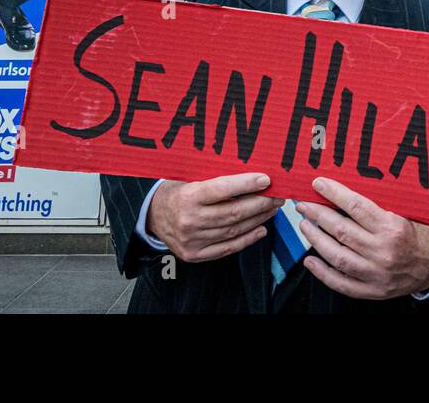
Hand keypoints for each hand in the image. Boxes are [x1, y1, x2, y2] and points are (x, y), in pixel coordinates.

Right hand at [147, 174, 281, 262]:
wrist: (151, 215)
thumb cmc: (176, 192)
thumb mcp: (189, 178)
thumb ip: (215, 177)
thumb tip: (250, 173)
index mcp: (187, 197)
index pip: (222, 189)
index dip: (247, 184)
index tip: (266, 180)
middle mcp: (189, 220)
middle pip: (234, 212)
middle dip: (260, 203)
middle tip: (277, 195)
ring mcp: (192, 240)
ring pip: (234, 230)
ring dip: (258, 219)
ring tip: (271, 208)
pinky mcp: (194, 254)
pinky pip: (227, 248)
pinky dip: (247, 239)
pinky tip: (261, 228)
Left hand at [295, 177, 428, 300]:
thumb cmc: (415, 236)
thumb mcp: (403, 213)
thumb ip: (376, 205)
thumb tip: (342, 191)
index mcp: (392, 227)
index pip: (356, 206)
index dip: (333, 193)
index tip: (318, 184)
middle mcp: (383, 250)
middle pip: (341, 230)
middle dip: (317, 214)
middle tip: (304, 204)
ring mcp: (376, 273)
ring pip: (337, 256)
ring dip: (315, 239)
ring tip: (305, 225)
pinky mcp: (372, 290)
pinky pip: (341, 283)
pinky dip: (322, 272)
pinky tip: (310, 260)